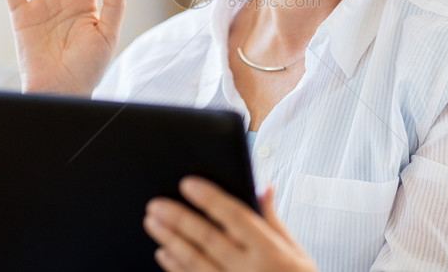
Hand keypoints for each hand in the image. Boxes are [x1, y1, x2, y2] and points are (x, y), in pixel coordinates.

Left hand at [144, 177, 318, 271]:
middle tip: (155, 204)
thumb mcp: (295, 250)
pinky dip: (176, 268)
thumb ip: (273, 219)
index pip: (234, 216)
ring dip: (170, 240)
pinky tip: (163, 253)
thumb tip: (264, 187)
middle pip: (207, 238)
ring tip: (152, 223)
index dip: (210, 198)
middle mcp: (249, 269)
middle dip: (178, 219)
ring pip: (195, 261)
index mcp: (270, 250)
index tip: (187, 183)